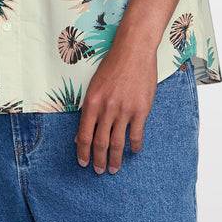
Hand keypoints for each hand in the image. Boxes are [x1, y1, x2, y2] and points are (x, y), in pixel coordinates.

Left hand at [75, 43, 157, 173]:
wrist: (134, 50)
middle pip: (100, 143)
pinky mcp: (141, 110)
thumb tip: (81, 133)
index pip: (84, 135)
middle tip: (99, 171)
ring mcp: (124, 110)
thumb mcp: (94, 85)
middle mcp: (107, 109)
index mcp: (92, 102)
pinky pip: (136, 135)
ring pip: (118, 143)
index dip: (83, 152)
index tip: (83, 162)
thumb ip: (89, 109)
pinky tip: (133, 150)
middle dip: (98, 160)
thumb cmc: (112, 65)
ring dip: (115, 159)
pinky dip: (134, 146)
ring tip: (114, 169)